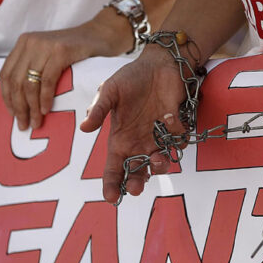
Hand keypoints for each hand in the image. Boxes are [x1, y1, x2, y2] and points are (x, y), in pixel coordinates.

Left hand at [0, 11, 131, 130]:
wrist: (102, 34)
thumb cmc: (76, 51)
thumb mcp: (48, 55)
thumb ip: (34, 69)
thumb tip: (20, 103)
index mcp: (24, 43)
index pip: (6, 74)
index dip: (7, 97)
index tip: (13, 115)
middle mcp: (31, 42)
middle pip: (16, 81)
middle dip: (19, 107)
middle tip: (24, 125)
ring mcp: (45, 45)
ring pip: (29, 83)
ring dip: (31, 107)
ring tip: (36, 122)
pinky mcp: (61, 51)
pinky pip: (47, 80)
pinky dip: (44, 98)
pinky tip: (46, 110)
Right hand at [80, 47, 187, 203]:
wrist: (159, 64)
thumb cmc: (130, 78)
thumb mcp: (110, 91)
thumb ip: (99, 109)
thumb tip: (84, 128)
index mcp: (120, 138)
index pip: (114, 167)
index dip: (112, 183)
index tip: (111, 197)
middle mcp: (139, 142)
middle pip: (137, 172)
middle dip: (137, 182)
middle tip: (136, 187)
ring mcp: (159, 137)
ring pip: (159, 162)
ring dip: (159, 165)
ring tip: (157, 160)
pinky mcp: (176, 128)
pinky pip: (178, 141)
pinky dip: (177, 136)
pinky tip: (171, 120)